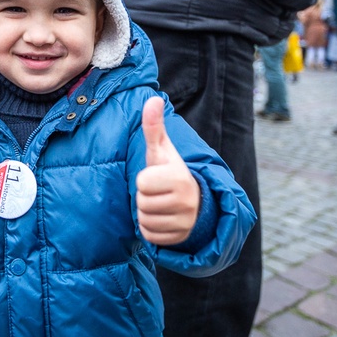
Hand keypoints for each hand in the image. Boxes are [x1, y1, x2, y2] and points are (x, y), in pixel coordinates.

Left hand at [135, 97, 199, 245]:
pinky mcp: (180, 238)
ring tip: (160, 204)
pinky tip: (162, 219)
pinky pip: (150, 236)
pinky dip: (151, 229)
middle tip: (158, 192)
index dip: (144, 180)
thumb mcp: (162, 149)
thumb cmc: (170, 171)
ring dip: (146, 214)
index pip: (142, 183)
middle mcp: (186, 200)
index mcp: (180, 177)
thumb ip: (154, 126)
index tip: (156, 178)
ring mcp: (185, 221)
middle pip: (142, 203)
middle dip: (144, 198)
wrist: (194, 200)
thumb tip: (152, 98)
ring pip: (145, 221)